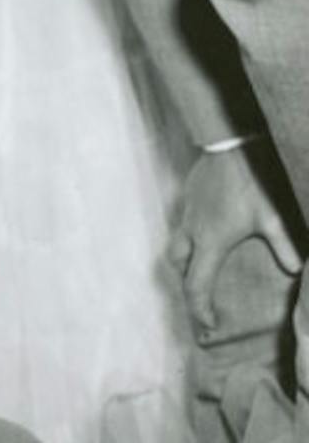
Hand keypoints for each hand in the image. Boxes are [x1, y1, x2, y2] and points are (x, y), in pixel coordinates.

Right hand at [167, 142, 304, 335]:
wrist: (227, 147)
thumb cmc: (249, 184)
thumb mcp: (272, 218)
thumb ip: (283, 245)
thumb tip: (297, 270)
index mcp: (211, 242)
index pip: (197, 284)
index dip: (200, 308)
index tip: (208, 324)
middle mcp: (193, 232)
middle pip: (179, 268)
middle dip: (187, 287)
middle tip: (202, 301)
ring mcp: (187, 215)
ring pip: (176, 247)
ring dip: (185, 265)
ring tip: (200, 272)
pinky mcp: (188, 201)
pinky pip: (182, 229)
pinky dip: (189, 243)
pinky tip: (205, 239)